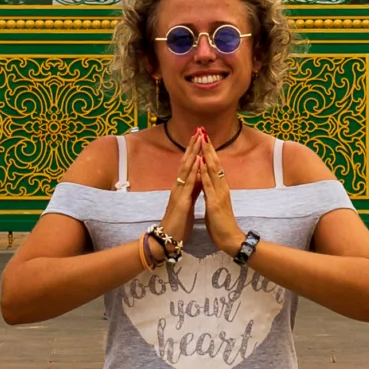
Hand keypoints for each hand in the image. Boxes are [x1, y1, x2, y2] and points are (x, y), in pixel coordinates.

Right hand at [156, 134, 202, 251]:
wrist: (168, 238)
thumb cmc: (178, 222)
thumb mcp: (188, 202)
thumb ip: (193, 189)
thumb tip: (199, 177)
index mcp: (182, 187)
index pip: (189, 165)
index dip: (194, 150)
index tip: (200, 137)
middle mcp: (179, 186)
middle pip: (186, 162)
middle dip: (193, 145)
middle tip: (199, 129)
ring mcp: (179, 192)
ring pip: (186, 168)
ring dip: (192, 152)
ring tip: (198, 138)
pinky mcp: (180, 201)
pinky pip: (188, 183)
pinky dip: (194, 171)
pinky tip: (198, 160)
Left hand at [194, 131, 243, 254]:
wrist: (230, 239)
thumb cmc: (221, 223)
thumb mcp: (215, 203)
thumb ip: (212, 191)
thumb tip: (207, 181)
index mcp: (220, 187)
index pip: (214, 165)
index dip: (209, 151)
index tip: (203, 137)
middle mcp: (222, 187)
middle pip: (215, 163)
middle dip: (208, 146)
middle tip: (203, 130)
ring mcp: (219, 194)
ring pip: (213, 170)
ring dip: (207, 154)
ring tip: (202, 139)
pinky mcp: (215, 202)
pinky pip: (209, 185)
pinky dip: (204, 172)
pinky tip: (201, 162)